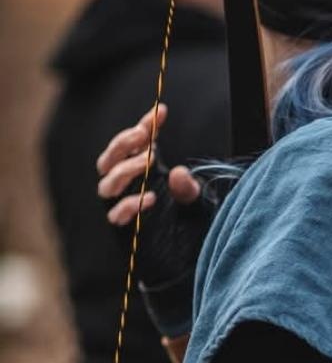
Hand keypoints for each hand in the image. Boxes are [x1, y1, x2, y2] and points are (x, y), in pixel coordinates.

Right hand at [97, 104, 199, 225]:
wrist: (186, 249)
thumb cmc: (187, 215)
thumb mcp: (193, 198)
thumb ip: (187, 186)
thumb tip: (179, 173)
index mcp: (139, 169)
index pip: (134, 143)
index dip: (144, 125)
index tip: (161, 112)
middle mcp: (125, 185)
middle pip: (108, 160)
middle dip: (123, 145)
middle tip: (145, 137)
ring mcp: (120, 204)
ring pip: (106, 185)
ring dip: (125, 170)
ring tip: (148, 162)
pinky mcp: (122, 226)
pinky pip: (115, 215)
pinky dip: (130, 205)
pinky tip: (150, 199)